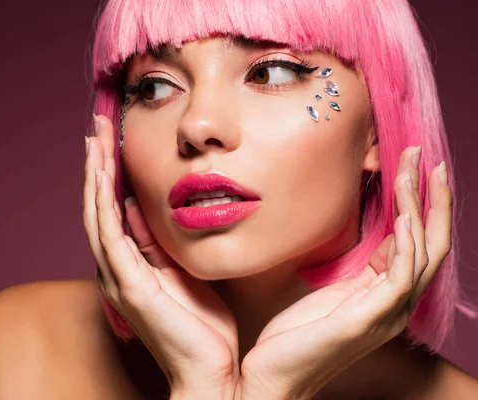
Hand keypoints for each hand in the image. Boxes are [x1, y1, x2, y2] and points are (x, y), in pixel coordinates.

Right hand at [83, 114, 239, 397]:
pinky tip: (99, 172)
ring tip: (93, 138)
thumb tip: (171, 214)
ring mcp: (120, 277)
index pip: (119, 212)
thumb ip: (175, 247)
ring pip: (98, 215)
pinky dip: (100, 201)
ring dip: (94, 175)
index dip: (115, 177)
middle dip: (99, 166)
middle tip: (98, 127)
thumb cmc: (210, 331)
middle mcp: (121, 270)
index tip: (117, 142)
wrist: (216, 375)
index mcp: (138, 267)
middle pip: (101, 207)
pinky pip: (109, 234)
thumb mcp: (194, 275)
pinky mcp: (129, 284)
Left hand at [236, 146, 451, 399]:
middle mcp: (394, 304)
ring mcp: (387, 312)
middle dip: (431, 198)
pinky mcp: (371, 318)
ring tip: (413, 168)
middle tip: (424, 156)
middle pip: (431, 242)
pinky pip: (404, 271)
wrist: (270, 378)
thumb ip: (347, 266)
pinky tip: (402, 210)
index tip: (408, 166)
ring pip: (424, 250)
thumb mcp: (322, 291)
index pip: (414, 243)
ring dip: (421, 206)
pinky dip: (408, 237)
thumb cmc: (290, 336)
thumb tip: (363, 234)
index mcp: (381, 295)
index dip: (417, 205)